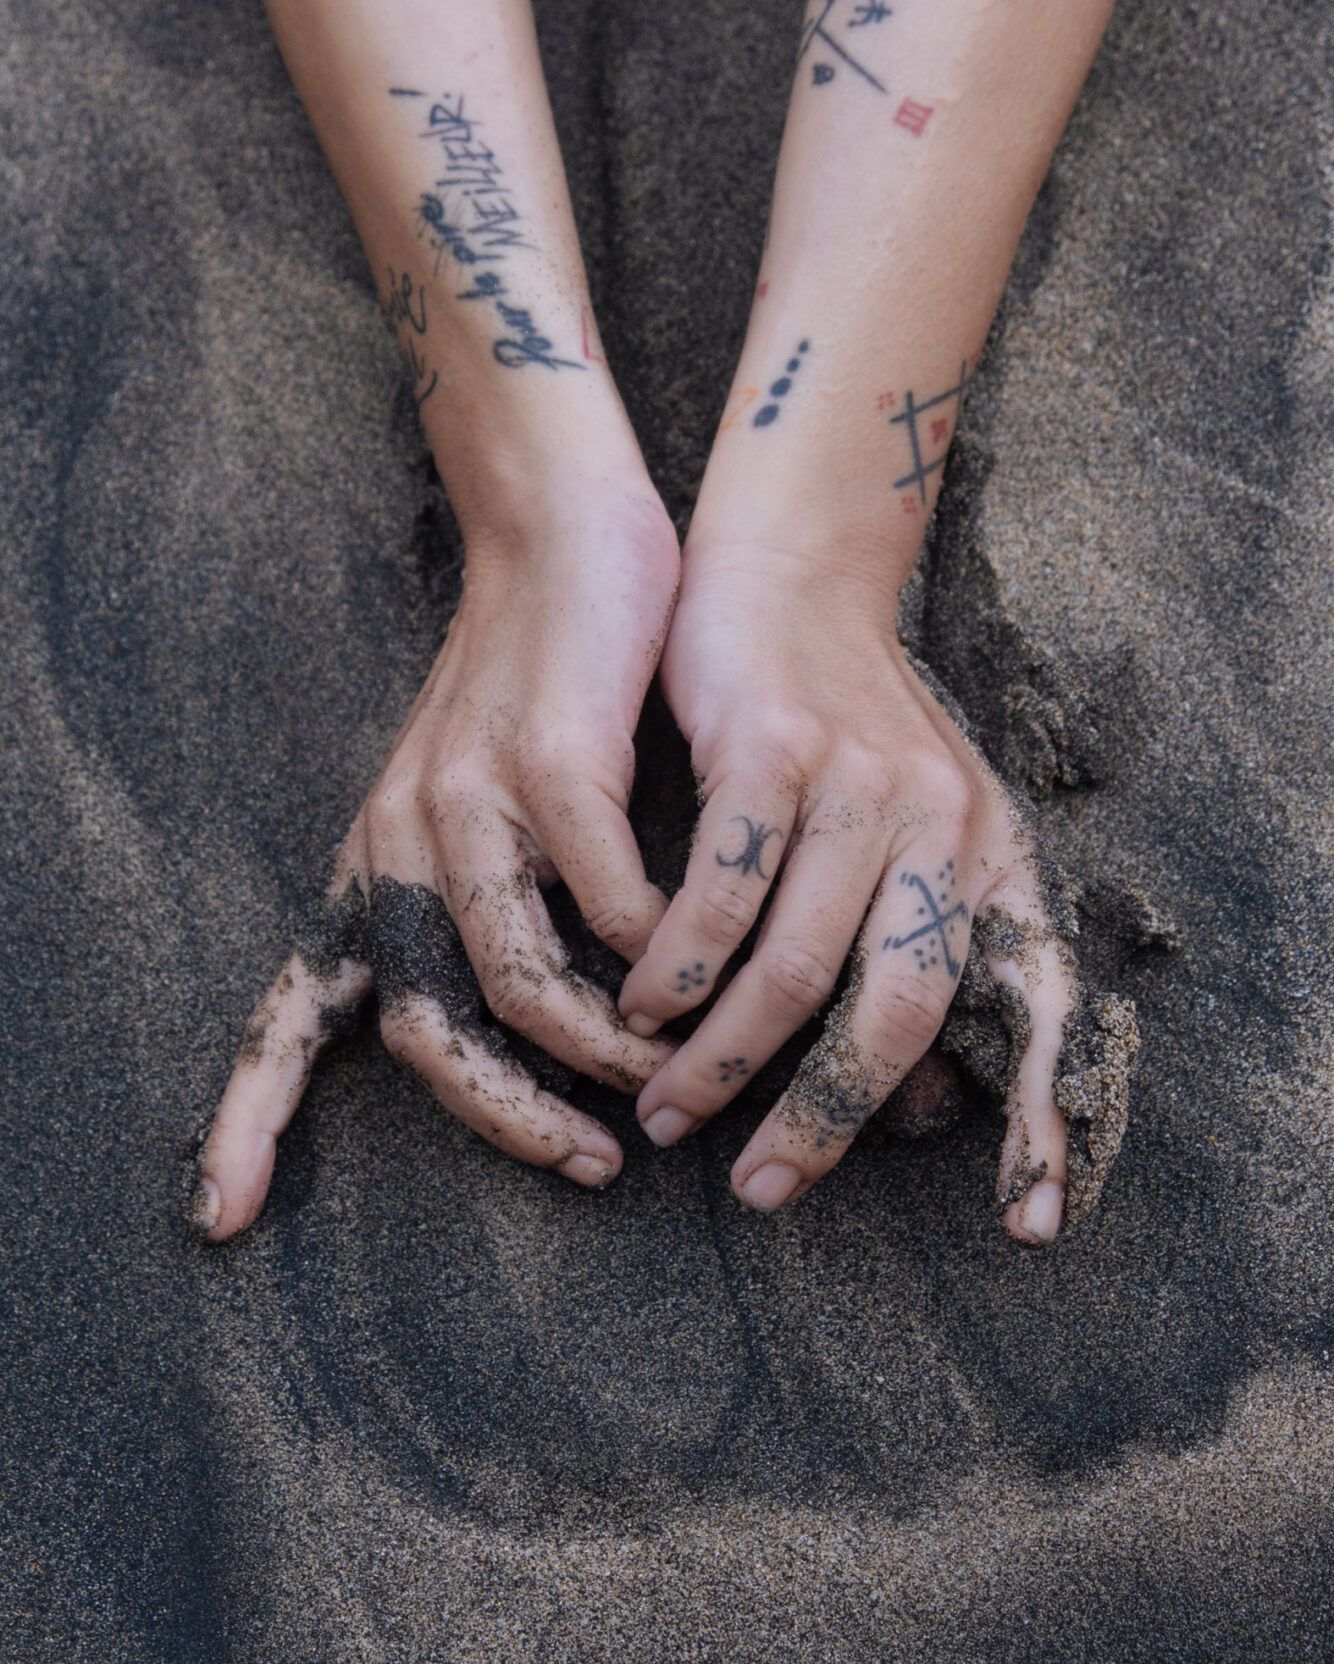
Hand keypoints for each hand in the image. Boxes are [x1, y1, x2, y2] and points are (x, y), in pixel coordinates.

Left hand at [193, 482, 681, 1240]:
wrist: (557, 535)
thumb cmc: (540, 686)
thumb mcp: (476, 807)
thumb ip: (488, 905)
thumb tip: (550, 1031)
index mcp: (375, 865)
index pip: (293, 1009)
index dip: (246, 1119)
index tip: (221, 1220)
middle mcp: (397, 840)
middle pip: (427, 1030)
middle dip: (509, 1120)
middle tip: (593, 1162)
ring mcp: (463, 796)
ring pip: (516, 979)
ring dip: (603, 1049)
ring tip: (667, 1074)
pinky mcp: (545, 754)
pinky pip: (600, 900)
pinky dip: (651, 952)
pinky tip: (689, 962)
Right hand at [619, 543, 1072, 1245]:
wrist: (793, 574)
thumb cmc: (842, 723)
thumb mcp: (916, 822)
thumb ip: (918, 942)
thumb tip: (924, 1105)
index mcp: (987, 851)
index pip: (1034, 999)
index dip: (1040, 1118)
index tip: (1028, 1226)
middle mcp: (942, 823)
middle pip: (899, 1011)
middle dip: (825, 1119)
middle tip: (760, 1185)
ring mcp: (859, 782)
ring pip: (798, 964)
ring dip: (723, 1057)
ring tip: (666, 1107)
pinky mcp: (774, 747)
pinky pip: (722, 893)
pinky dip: (677, 967)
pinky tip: (638, 1002)